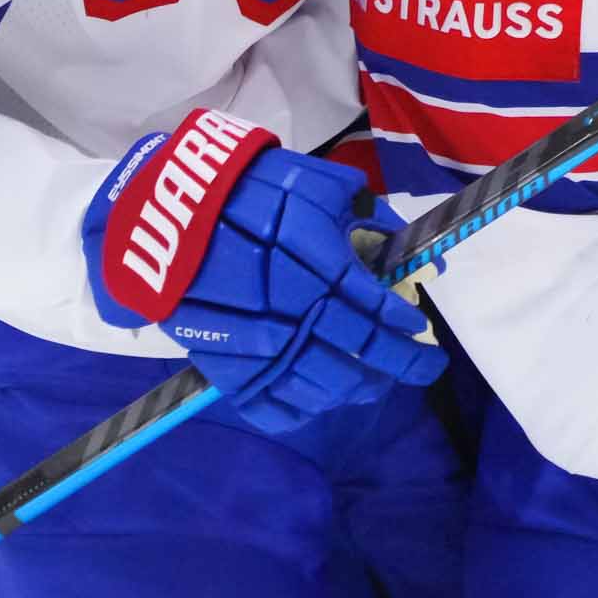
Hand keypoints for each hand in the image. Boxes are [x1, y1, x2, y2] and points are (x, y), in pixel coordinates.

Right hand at [83, 108, 443, 433]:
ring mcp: (262, 347)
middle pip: (362, 355)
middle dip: (401, 365)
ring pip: (324, 386)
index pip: (378, 310)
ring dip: (357, 388)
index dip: (405, 324)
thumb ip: (367, 215)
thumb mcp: (318, 186)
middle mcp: (299, 314)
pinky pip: (272, 407)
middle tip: (424, 369)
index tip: (421, 329)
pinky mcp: (227, 367)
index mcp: (323, 269)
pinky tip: (319, 400)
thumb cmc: (253, 189)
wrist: (172, 211)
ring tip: (374, 383)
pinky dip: (301, 410)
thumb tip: (405, 242)